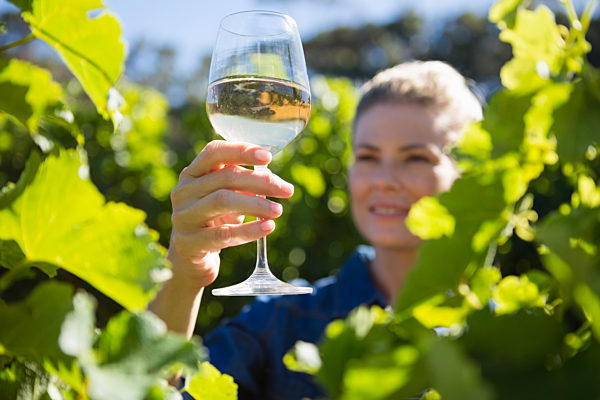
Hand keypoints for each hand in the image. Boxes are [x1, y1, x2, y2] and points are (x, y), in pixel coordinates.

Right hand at [167, 140, 293, 288]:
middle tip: (286, 190)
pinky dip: (250, 230)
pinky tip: (268, 227)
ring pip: (223, 201)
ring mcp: (183, 217)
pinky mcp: (189, 243)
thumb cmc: (212, 221)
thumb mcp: (224, 198)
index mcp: (192, 174)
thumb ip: (242, 186)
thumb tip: (274, 182)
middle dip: (261, 181)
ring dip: (256, 204)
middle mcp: (184, 192)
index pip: (214, 153)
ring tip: (278, 210)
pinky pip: (224, 234)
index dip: (241, 151)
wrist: (188, 259)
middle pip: (225, 177)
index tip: (268, 156)